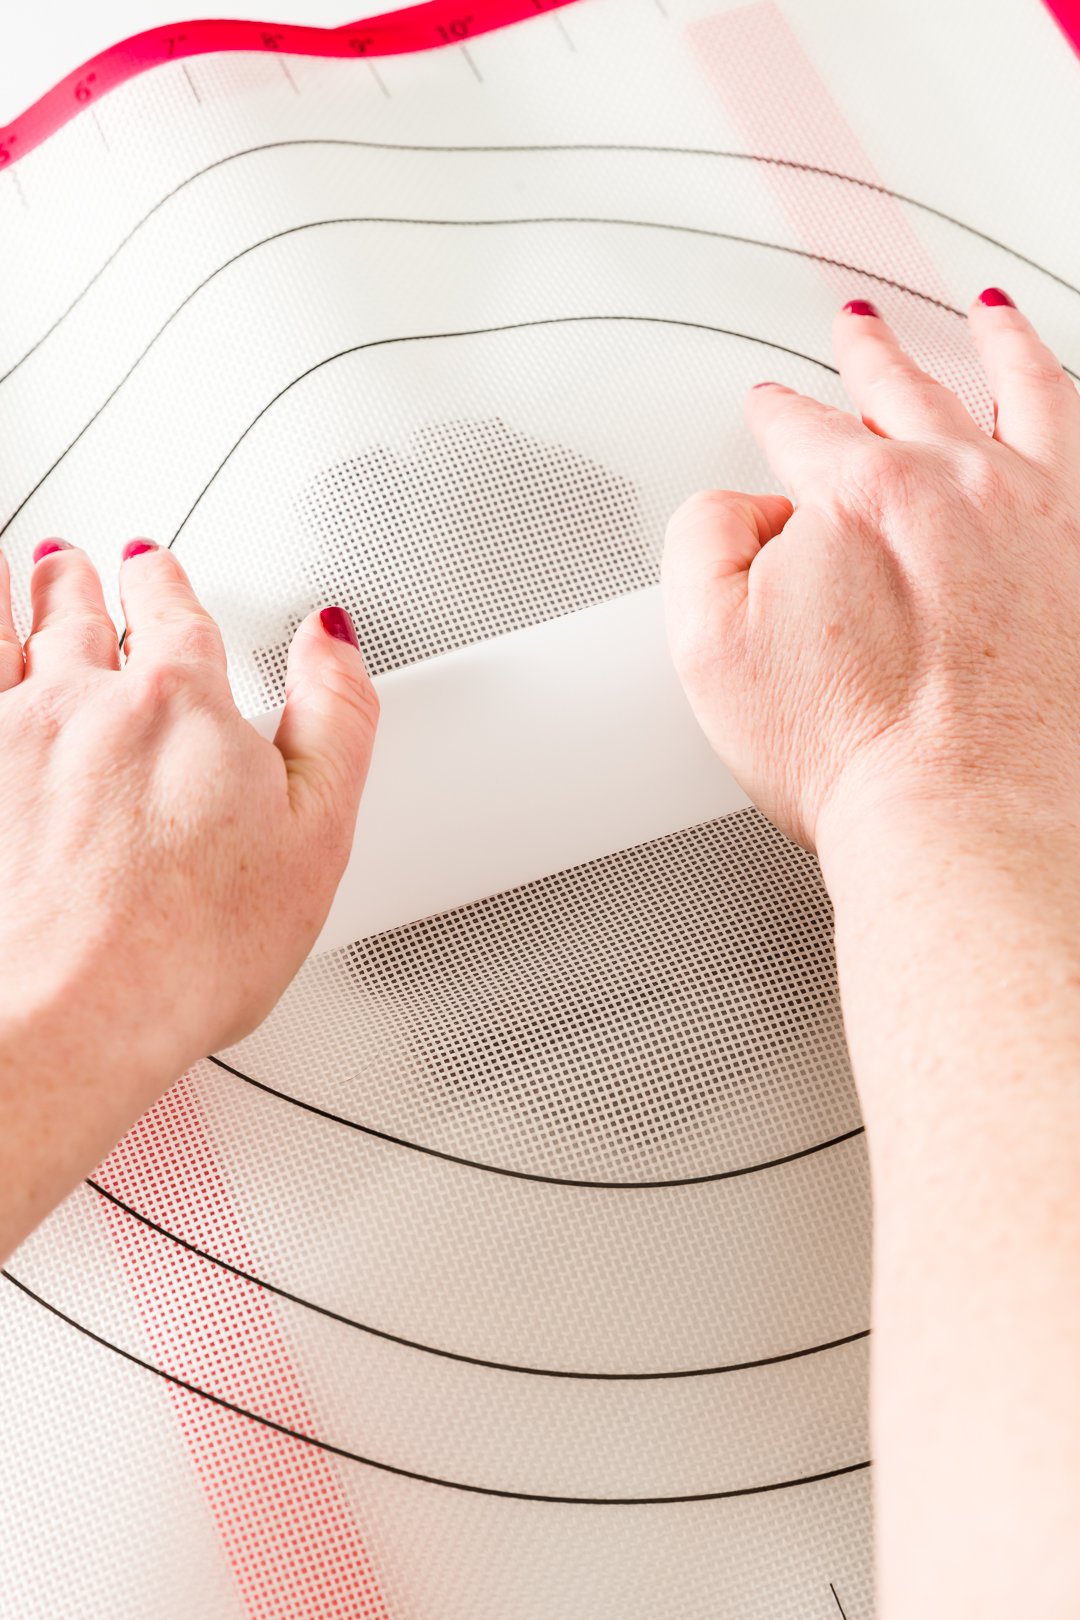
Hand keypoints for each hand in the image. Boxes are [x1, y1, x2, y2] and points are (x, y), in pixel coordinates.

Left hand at [0, 540, 376, 1256]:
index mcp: (183, 704)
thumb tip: (333, 640)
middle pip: (80, 616)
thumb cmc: (185, 951)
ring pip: (6, 631)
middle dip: (84, 583)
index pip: (177, 615)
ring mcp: (8, 734)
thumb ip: (337, 719)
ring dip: (18, 595)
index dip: (169, 587)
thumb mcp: (319, 835)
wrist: (67, 1017)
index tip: (159, 573)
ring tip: (20, 574)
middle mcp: (85, 700)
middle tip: (80, 564)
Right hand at [662, 291, 1079, 851]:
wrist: (963, 822)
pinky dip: (1074, 410)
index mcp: (861, 494)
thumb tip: (744, 509)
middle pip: (907, 391)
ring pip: (1024, 390)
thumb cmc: (853, 754)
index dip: (778, 415)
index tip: (773, 409)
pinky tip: (1070, 407)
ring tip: (988, 317)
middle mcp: (961, 485)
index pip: (804, 430)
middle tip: (857, 333)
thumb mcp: (706, 645)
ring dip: (997, 343)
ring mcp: (1042, 517)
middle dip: (871, 356)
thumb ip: (703, 539)